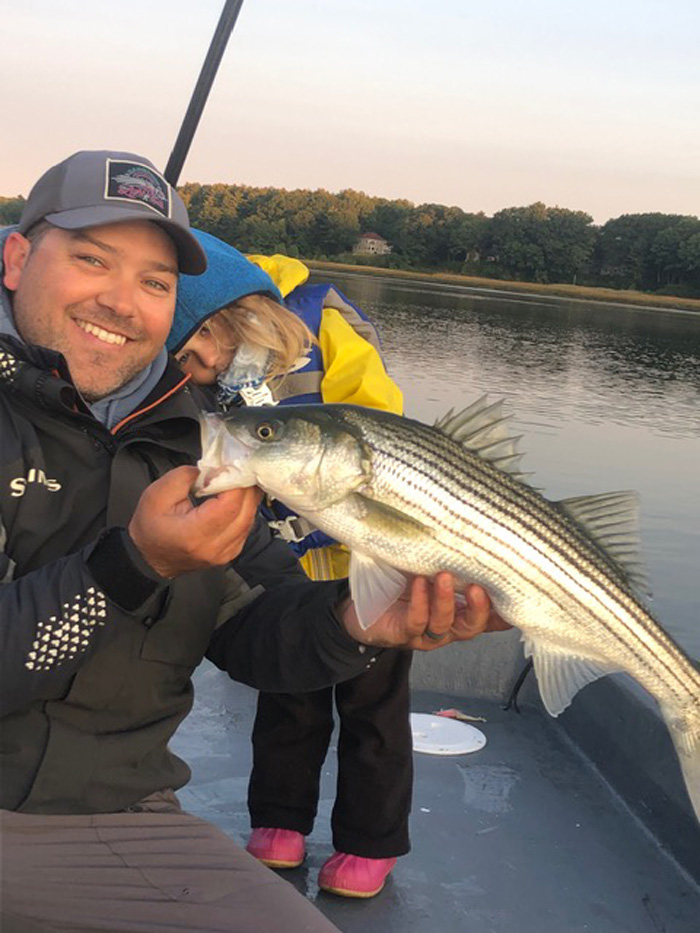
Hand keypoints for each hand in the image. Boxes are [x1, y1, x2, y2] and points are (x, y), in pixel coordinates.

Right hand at [128, 466, 261, 577]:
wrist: (150, 558)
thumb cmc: (150, 528)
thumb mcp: (156, 494)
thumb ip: (183, 477)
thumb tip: (211, 469)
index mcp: (195, 535)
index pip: (229, 505)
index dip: (233, 481)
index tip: (226, 466)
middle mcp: (215, 548)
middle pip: (246, 510)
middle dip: (244, 485)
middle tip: (237, 466)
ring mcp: (226, 552)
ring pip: (251, 517)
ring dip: (248, 495)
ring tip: (237, 478)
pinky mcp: (232, 551)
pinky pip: (248, 525)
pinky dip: (246, 507)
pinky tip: (237, 495)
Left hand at [340, 572, 510, 649]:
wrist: (362, 603)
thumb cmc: (402, 580)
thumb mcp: (430, 566)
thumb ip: (450, 557)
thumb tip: (472, 526)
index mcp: (460, 610)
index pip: (491, 616)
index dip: (505, 612)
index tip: (518, 596)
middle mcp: (448, 625)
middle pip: (473, 626)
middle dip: (480, 608)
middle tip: (478, 587)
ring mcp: (427, 632)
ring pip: (446, 625)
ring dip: (447, 601)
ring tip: (444, 577)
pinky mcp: (404, 634)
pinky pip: (416, 622)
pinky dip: (420, 603)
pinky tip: (419, 584)